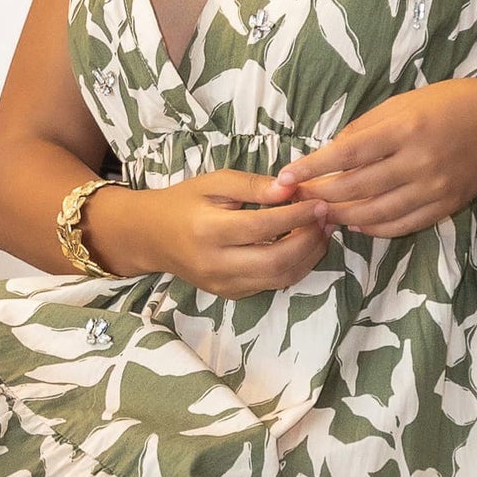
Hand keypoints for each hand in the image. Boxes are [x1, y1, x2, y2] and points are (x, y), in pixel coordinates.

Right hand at [84, 168, 331, 297]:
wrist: (150, 237)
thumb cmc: (184, 202)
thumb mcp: (214, 182)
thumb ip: (253, 185)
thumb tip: (291, 188)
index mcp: (208, 230)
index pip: (263, 226)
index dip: (297, 215)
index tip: (319, 201)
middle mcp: (216, 264)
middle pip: (277, 261)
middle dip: (309, 240)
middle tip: (326, 218)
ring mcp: (223, 284)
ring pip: (279, 278)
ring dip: (308, 256)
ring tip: (321, 230)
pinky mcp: (230, 294)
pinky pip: (271, 284)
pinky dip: (294, 266)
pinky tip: (303, 245)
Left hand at [276, 76, 476, 236]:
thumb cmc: (451, 102)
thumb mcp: (405, 102)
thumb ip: (366, 129)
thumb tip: (330, 155)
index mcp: (405, 129)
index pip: (345, 155)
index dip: (311, 170)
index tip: (285, 178)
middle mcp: (419, 162)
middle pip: (356, 190)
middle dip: (320, 198)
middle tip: (297, 200)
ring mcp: (434, 188)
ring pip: (374, 214)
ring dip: (342, 217)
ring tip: (321, 214)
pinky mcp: (446, 206)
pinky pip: (401, 226)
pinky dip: (373, 229)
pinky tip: (356, 223)